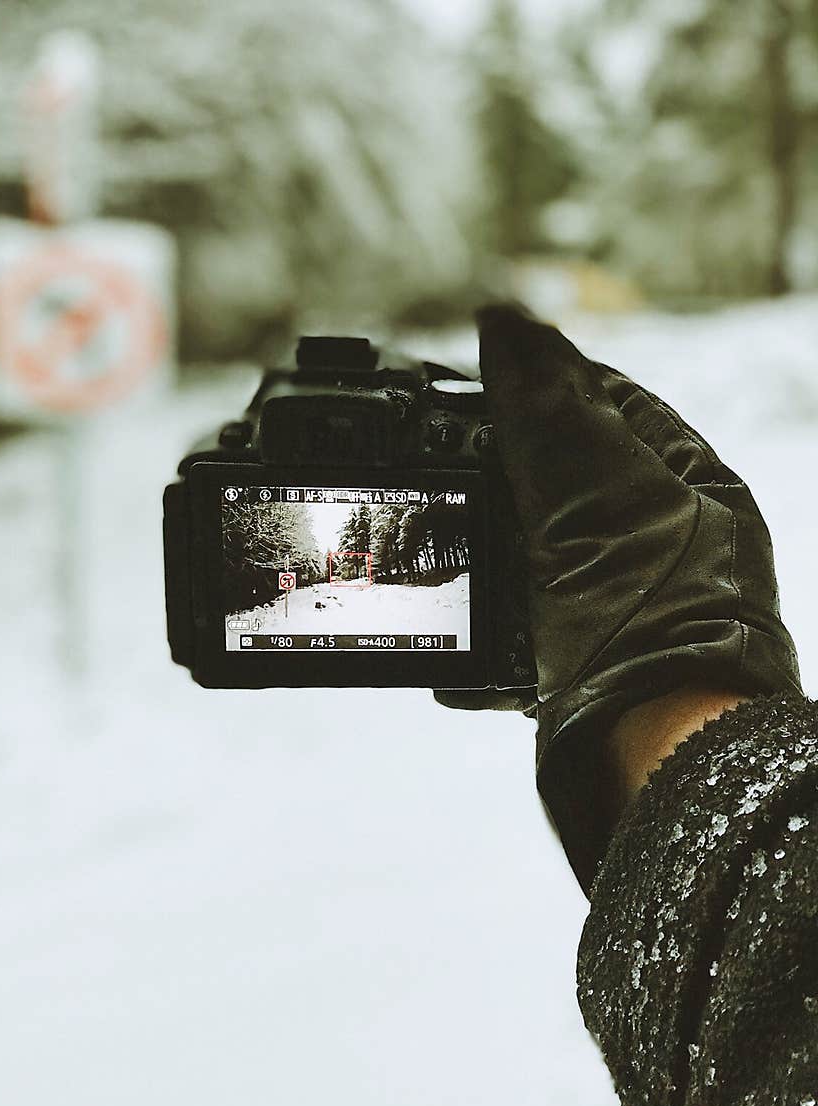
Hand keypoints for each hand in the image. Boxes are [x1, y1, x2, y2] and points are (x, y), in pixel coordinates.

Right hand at [445, 305, 800, 890]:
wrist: (664, 767)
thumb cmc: (659, 623)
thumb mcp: (598, 496)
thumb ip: (547, 411)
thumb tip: (503, 321)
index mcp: (691, 487)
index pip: (611, 404)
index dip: (543, 381)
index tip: (477, 377)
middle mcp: (661, 547)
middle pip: (564, 484)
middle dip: (498, 475)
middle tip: (432, 464)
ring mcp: (622, 610)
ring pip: (533, 564)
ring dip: (479, 563)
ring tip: (431, 550)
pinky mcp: (586, 670)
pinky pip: (521, 642)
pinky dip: (480, 647)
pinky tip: (450, 658)